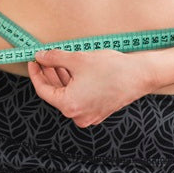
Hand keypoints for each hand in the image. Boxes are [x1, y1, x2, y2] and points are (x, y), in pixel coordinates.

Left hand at [27, 49, 155, 127]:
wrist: (140, 75)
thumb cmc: (111, 68)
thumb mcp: (77, 59)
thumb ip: (54, 58)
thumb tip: (40, 56)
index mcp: (70, 105)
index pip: (43, 90)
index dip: (36, 74)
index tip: (33, 61)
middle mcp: (78, 115)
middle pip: (56, 93)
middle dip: (49, 74)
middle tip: (44, 57)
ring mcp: (89, 115)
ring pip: (68, 94)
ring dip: (61, 77)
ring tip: (59, 59)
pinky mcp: (98, 111)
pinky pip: (79, 97)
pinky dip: (73, 84)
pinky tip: (72, 68)